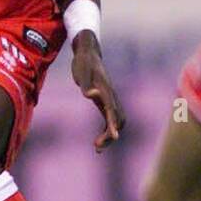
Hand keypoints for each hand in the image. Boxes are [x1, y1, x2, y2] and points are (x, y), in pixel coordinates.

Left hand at [71, 35, 123, 150]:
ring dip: (110, 135)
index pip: (112, 110)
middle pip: (118, 120)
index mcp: (106, 91)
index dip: (113, 124)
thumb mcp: (81, 73)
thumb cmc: (83, 63)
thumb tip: (91, 95)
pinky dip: (108, 130)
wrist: (88, 53)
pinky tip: (98, 139)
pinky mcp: (106, 101)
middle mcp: (111, 96)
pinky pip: (111, 119)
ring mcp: (110, 99)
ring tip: (97, 147)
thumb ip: (86, 85)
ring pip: (117, 121)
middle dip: (111, 134)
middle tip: (97, 146)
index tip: (113, 136)